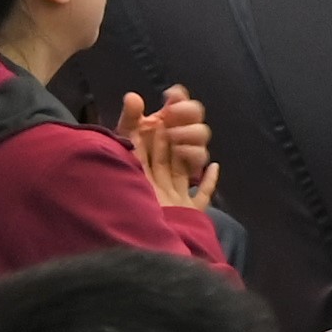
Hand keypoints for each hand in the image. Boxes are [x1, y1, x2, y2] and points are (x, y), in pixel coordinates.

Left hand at [121, 89, 218, 213]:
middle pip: (177, 146)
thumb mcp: (119, 149)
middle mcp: (159, 174)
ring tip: (181, 146)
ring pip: (189, 166)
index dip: (174, 111)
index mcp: (143, 156)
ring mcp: (173, 194)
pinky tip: (214, 167)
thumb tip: (133, 96)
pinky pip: (201, 195)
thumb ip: (128, 122)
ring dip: (193, 151)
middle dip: (181, 128)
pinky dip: (208, 181)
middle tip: (173, 120)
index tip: (173, 97)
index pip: (162, 128)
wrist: (125, 236)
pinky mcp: (184, 212)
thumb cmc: (117, 192)